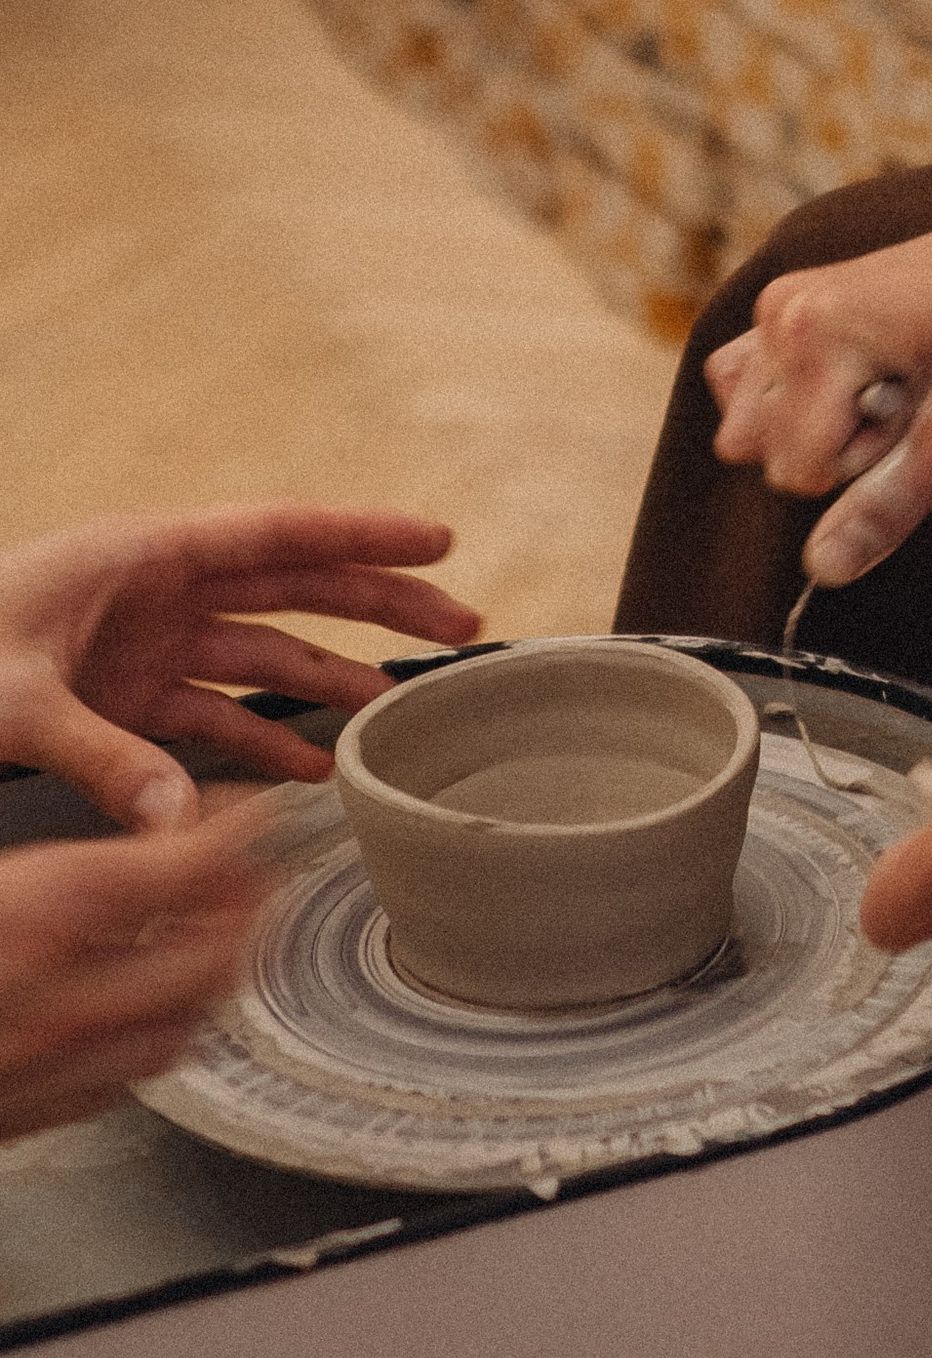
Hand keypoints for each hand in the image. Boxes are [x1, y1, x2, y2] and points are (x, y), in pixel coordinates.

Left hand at [0, 506, 481, 829]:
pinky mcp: (120, 695)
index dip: (367, 533)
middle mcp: (158, 589)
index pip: (280, 532)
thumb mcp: (13, 702)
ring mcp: (143, 642)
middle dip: (379, 601)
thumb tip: (179, 825)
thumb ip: (102, 758)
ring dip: (329, 678)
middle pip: (295, 585)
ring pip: (264, 650)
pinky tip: (304, 768)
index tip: (442, 538)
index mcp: (144, 554)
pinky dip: (260, 738)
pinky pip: (212, 714)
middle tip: (461, 620)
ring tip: (393, 712)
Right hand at [0, 804, 274, 1144]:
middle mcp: (54, 1002)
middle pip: (210, 957)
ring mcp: (42, 1071)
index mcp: (39, 913)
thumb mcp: (2, 875)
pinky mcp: (23, 1116)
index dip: (237, 830)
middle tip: (253, 866)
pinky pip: (123, 1079)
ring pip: (181, 1026)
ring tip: (218, 925)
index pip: (187, 868)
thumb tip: (171, 832)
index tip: (254, 806)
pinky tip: (147, 997)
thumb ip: (68, 864)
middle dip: (248, 904)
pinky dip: (158, 1030)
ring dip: (214, 972)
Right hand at [704, 192, 931, 585]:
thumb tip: (822, 569)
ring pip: (752, 423)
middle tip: (908, 394)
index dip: (868, 462)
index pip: (799, 472)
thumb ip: (889, 503)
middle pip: (765, 449)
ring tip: (891, 382)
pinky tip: (858, 375)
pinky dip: (796, 397)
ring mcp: (777, 304)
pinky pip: (746, 384)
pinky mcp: (783, 303)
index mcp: (815, 336)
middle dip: (837, 444)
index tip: (920, 410)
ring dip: (816, 423)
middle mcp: (780, 314)